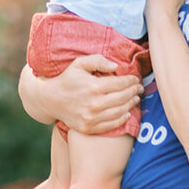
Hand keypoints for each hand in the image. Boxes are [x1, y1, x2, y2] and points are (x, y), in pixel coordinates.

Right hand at [19, 54, 141, 135]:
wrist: (50, 100)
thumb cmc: (67, 79)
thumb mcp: (79, 64)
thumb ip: (98, 61)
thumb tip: (116, 67)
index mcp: (93, 86)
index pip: (121, 84)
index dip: (131, 81)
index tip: (135, 79)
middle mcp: (94, 104)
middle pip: (123, 98)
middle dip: (134, 92)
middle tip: (139, 89)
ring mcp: (91, 118)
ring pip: (120, 112)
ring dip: (131, 105)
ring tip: (135, 99)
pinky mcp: (89, 128)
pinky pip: (111, 125)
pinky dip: (122, 119)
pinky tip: (127, 113)